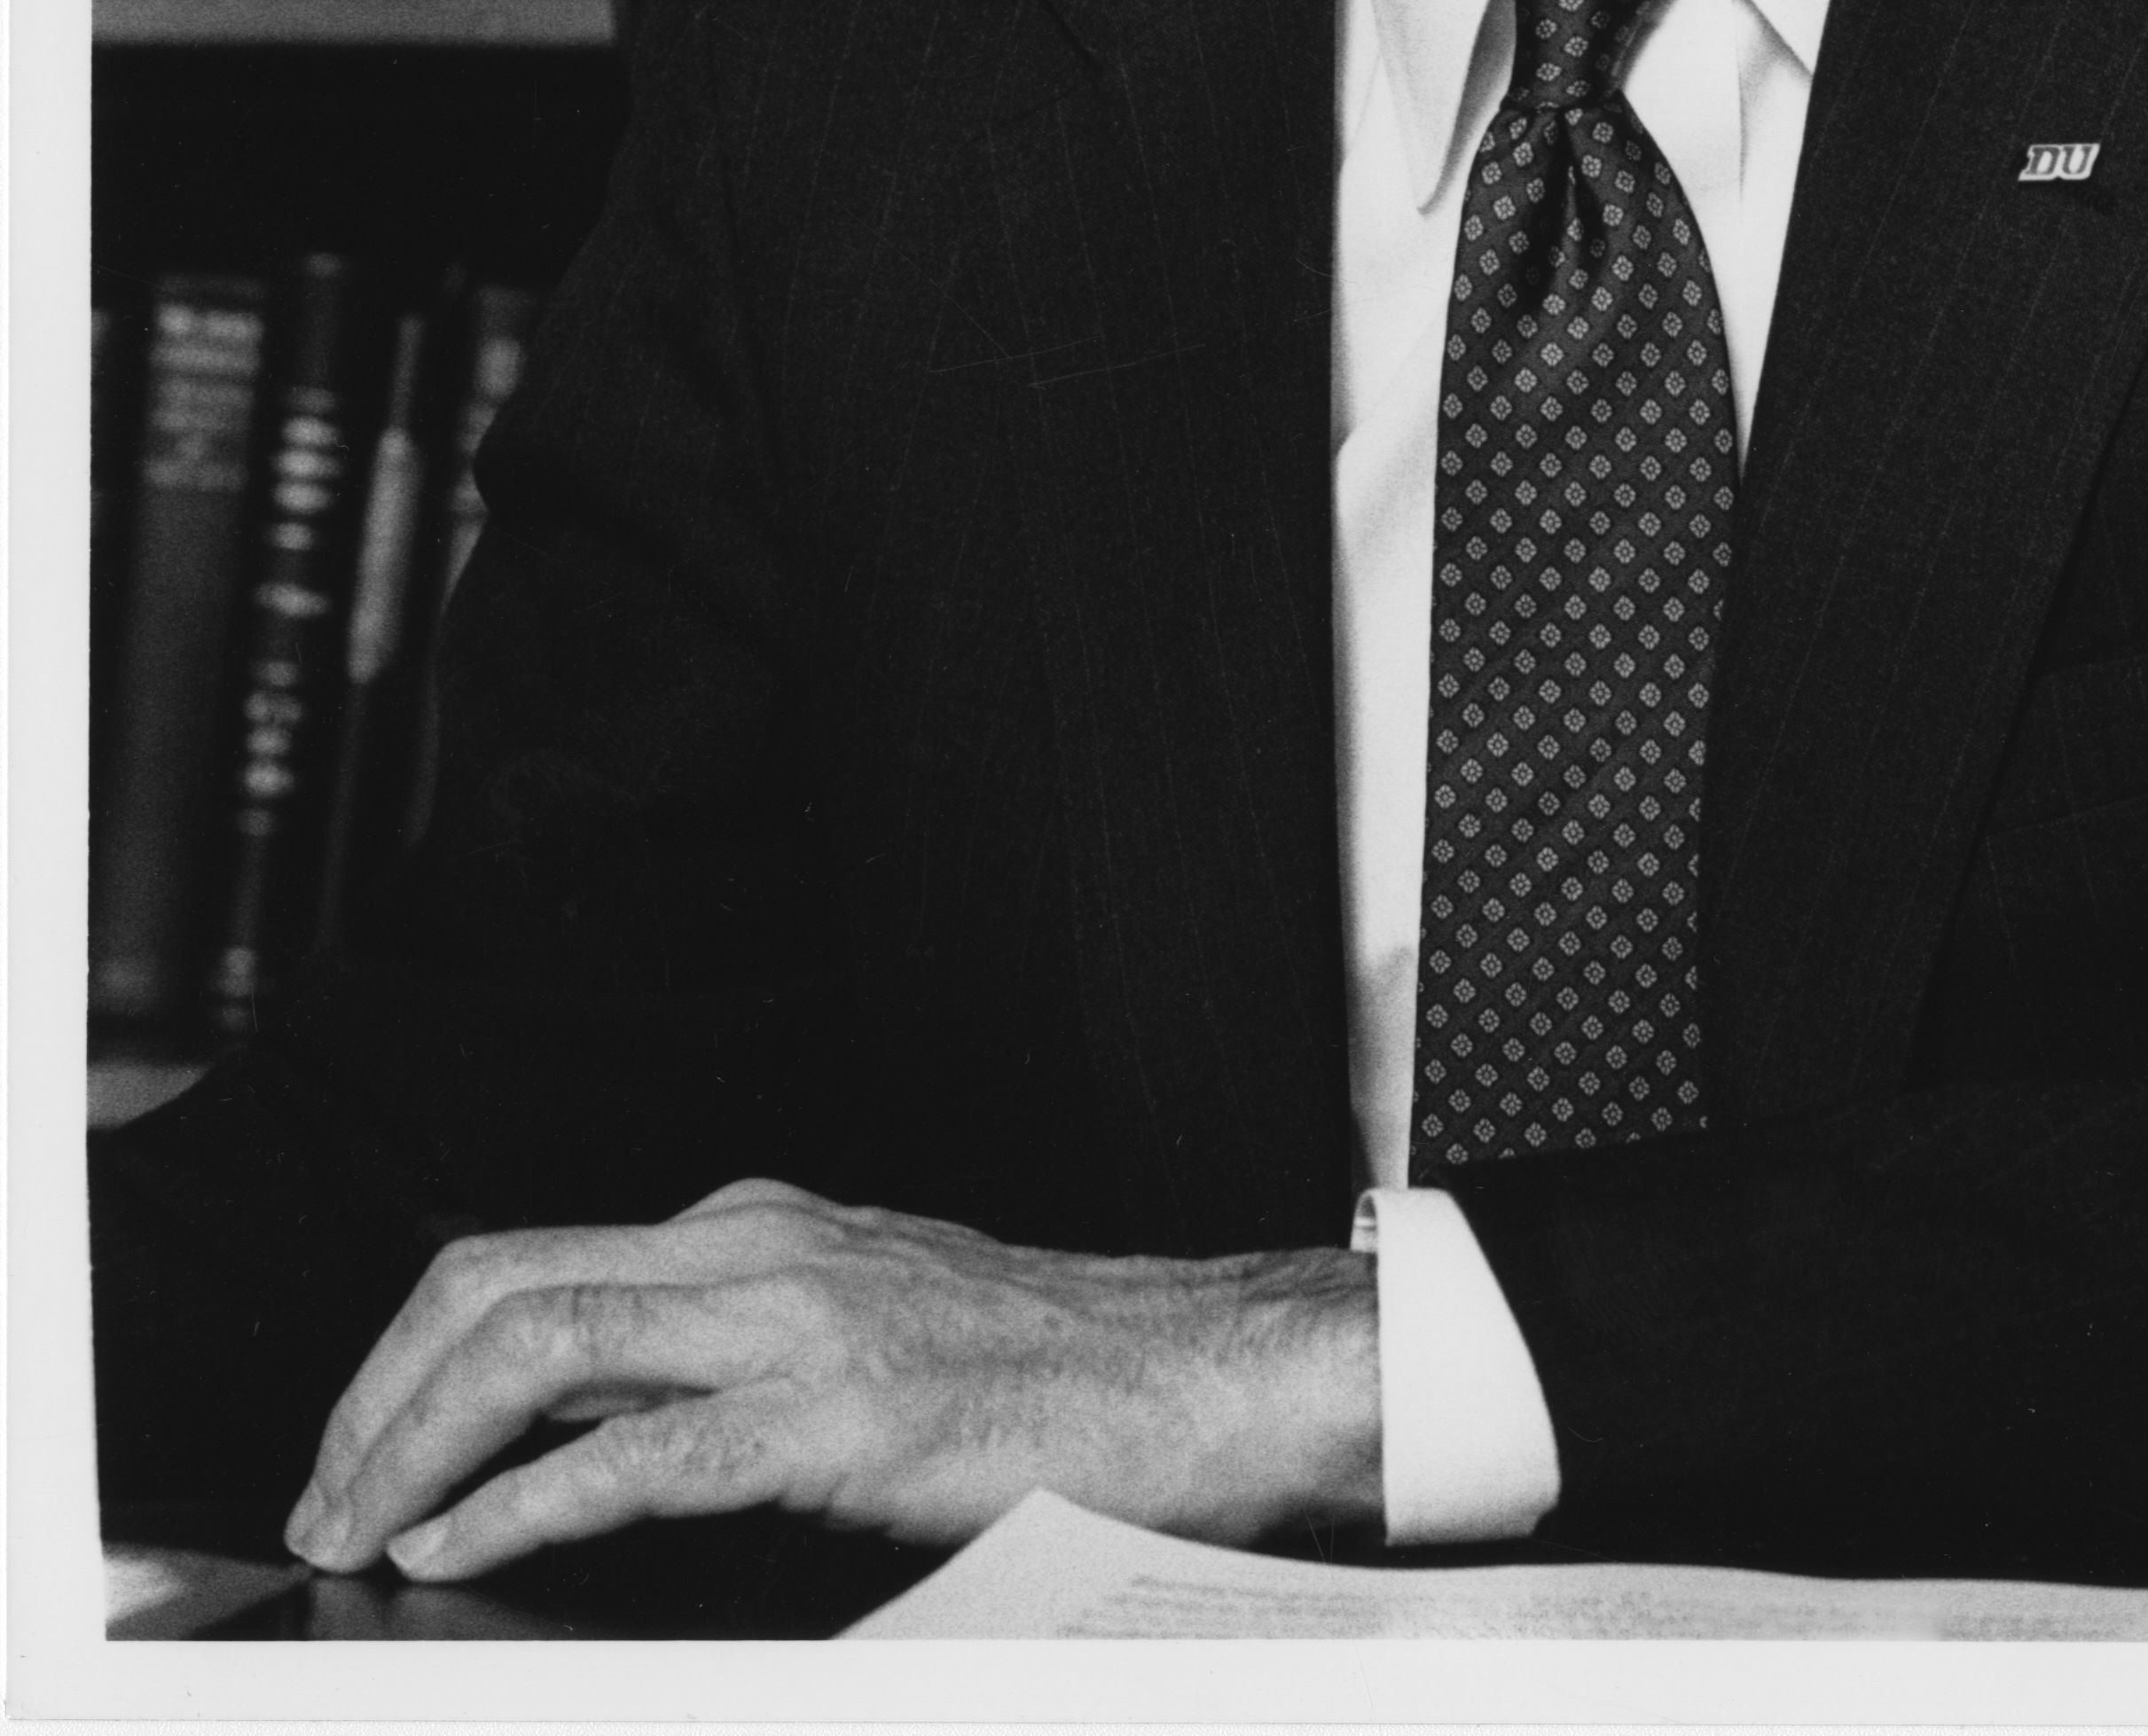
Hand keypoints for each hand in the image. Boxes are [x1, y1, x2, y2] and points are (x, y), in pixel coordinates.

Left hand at [283, 1178, 1380, 1581]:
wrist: (1193, 1373)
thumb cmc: (1044, 1370)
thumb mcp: (863, 1324)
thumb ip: (736, 1357)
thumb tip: (591, 1438)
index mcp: (753, 1226)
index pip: (524, 1259)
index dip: (407, 1358)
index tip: (356, 1452)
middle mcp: (754, 1245)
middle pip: (495, 1278)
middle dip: (374, 1394)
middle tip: (321, 1503)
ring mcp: (794, 1319)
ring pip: (536, 1337)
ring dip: (410, 1444)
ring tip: (357, 1532)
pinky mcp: (836, 1416)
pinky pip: (632, 1452)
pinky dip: (517, 1505)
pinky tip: (457, 1554)